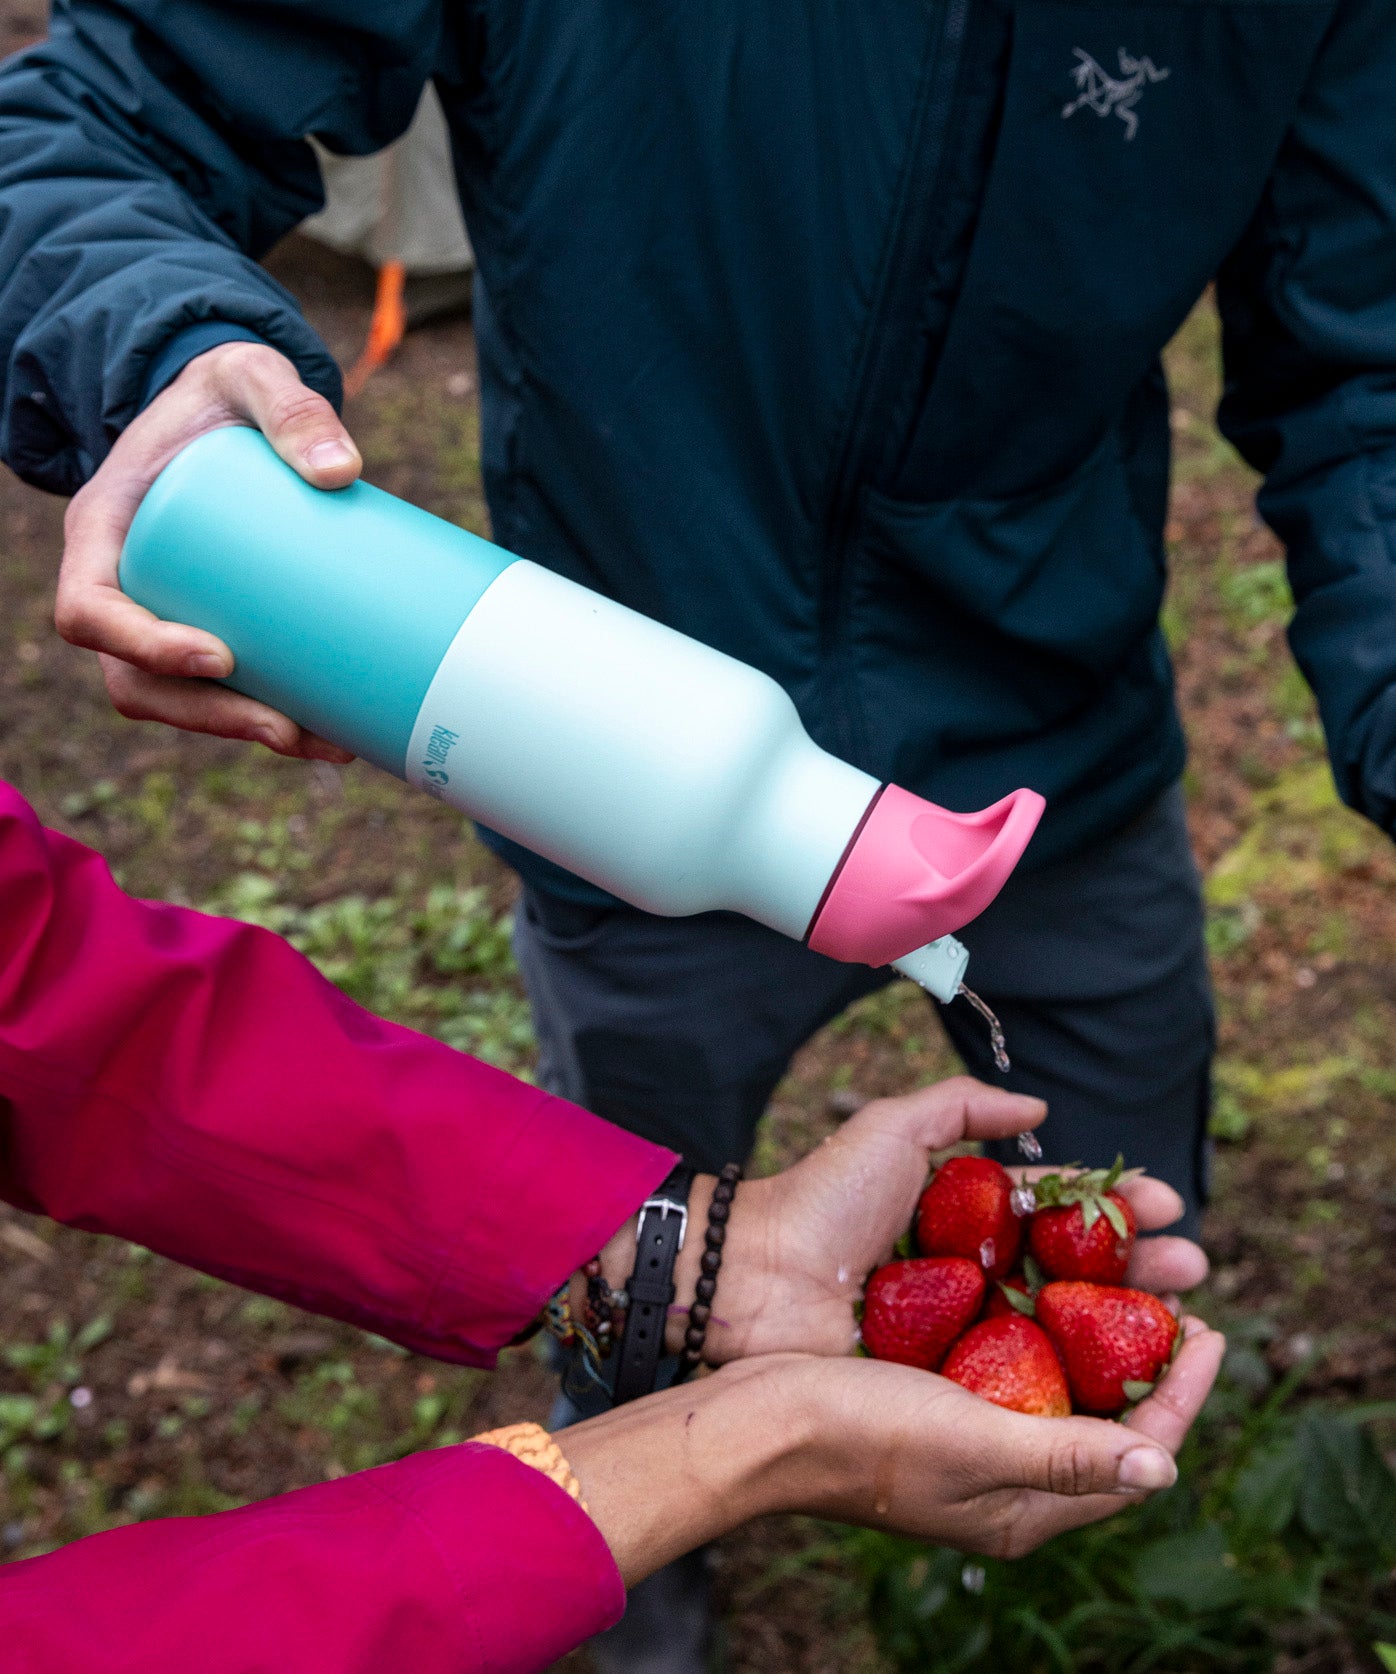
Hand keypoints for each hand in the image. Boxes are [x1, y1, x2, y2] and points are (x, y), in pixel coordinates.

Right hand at [56, 341, 361, 759]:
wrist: (232, 412)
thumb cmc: (227, 393)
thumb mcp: (250, 376)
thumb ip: (290, 403)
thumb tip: (342, 471)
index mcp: (102, 530)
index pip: (88, 610)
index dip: (142, 645)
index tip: (220, 656)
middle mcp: (121, 586)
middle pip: (138, 681)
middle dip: (211, 717)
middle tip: (289, 728)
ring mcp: (161, 615)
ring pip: (182, 701)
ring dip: (245, 734)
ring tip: (327, 743)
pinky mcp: (210, 629)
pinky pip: (222, 693)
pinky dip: (270, 721)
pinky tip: (332, 734)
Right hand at [561, 1319, 1225, 1584]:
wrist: (762, 1420)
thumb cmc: (863, 1433)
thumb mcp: (973, 1441)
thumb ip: (1068, 1455)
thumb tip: (1164, 1469)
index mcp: (1023, 1509)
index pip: (1134, 1455)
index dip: (1181, 1393)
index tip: (1210, 1328)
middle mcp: (1006, 1482)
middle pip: (1106, 1421)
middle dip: (1150, 1359)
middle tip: (1180, 1297)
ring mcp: (972, 1444)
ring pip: (1063, 1389)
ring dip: (1100, 1335)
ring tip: (1128, 1281)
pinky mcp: (939, 1406)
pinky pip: (1013, 1368)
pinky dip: (1041, 1328)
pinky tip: (1044, 1283)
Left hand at [692, 1076, 1207, 1361]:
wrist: (755, 1279)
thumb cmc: (821, 1200)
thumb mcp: (892, 1130)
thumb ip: (963, 1108)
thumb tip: (1040, 1111)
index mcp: (964, 1215)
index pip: (1058, 1210)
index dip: (1114, 1207)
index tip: (1167, 1204)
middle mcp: (973, 1274)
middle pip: (1076, 1271)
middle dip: (1141, 1266)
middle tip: (1193, 1266)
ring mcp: (965, 1330)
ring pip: (1065, 1326)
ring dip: (1129, 1321)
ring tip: (1184, 1312)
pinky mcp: (951, 1380)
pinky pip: (1025, 1378)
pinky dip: (1079, 1375)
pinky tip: (1130, 1373)